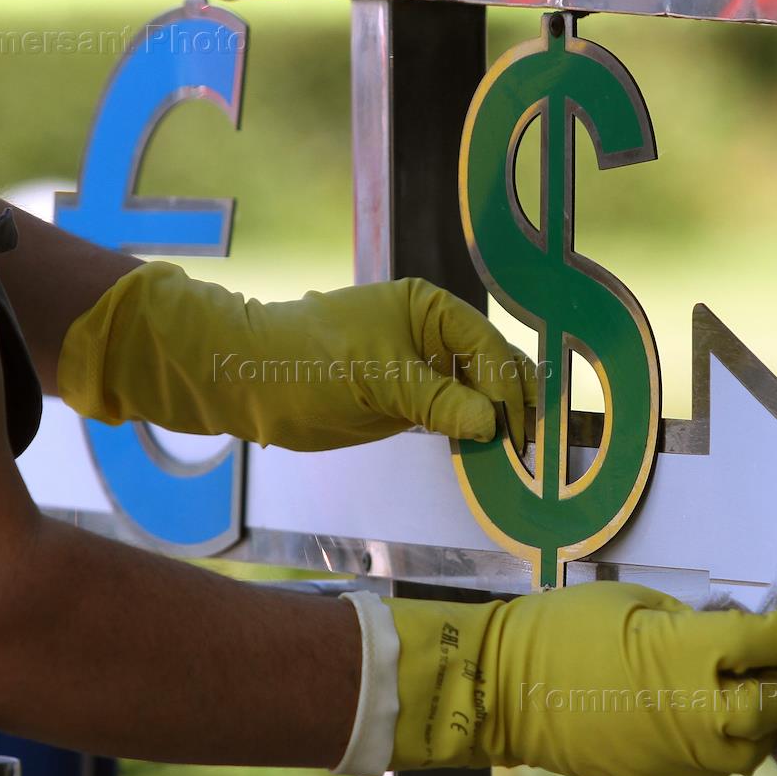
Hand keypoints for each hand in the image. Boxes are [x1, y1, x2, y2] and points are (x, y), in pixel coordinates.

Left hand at [57, 261, 535, 450]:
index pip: (489, 348)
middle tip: (527, 457)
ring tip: (514, 466)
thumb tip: (492, 423)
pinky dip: (469, 437)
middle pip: (491, 370)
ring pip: (475, 396)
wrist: (249, 381)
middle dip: (511, 408)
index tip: (522, 435)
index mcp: (431, 309)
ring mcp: (421, 368)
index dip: (510, 391)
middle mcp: (433, 334)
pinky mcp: (406, 401)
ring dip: (494, 426)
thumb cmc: (309, 364)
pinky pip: (451, 416)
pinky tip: (485, 461)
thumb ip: (437, 400)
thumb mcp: (378, 380)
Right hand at [344, 583, 776, 775]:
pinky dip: (724, 743)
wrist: (503, 687)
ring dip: (760, 719)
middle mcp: (700, 713)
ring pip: (751, 747)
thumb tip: (724, 634)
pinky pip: (713, 766)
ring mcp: (683, 754)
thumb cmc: (561, 628)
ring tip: (747, 690)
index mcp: (691, 657)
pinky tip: (707, 716)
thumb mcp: (631, 599)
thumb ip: (688, 620)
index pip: (767, 642)